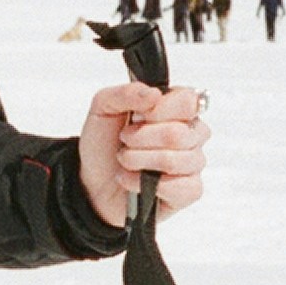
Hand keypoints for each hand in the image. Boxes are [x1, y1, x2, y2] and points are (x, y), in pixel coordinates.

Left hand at [77, 82, 207, 228]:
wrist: (92, 181)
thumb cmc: (104, 144)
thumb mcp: (103, 109)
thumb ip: (125, 93)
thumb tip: (153, 94)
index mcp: (177, 108)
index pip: (188, 101)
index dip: (159, 110)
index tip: (137, 116)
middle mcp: (191, 133)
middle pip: (178, 134)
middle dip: (140, 138)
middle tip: (124, 139)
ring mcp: (192, 163)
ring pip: (174, 161)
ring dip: (138, 160)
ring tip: (124, 159)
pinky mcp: (189, 190)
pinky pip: (180, 188)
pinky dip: (143, 183)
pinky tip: (131, 179)